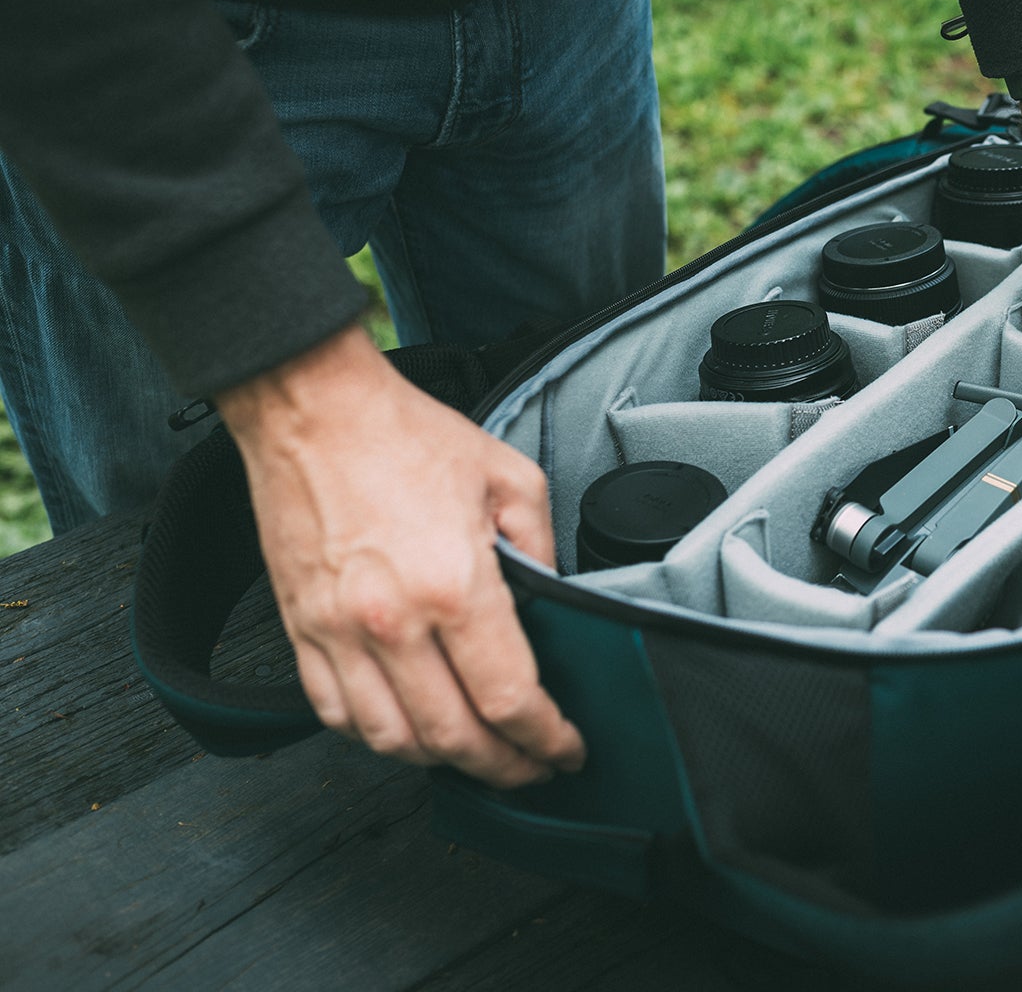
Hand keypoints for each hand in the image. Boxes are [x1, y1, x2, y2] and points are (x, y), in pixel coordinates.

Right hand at [216, 326, 585, 787]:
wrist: (312, 409)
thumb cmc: (402, 435)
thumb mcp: (510, 479)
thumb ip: (540, 550)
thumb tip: (552, 602)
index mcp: (454, 585)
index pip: (509, 700)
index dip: (546, 740)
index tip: (565, 749)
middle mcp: (392, 622)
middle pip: (454, 737)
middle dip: (505, 767)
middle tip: (532, 768)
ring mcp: (338, 633)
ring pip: (391, 741)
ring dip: (441, 762)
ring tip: (476, 756)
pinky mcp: (299, 631)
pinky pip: (336, 714)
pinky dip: (375, 738)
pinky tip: (407, 729)